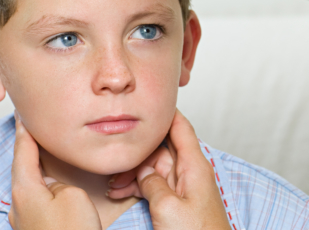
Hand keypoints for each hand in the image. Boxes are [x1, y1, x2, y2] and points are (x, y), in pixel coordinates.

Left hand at [8, 113, 101, 229]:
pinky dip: (50, 190)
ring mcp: (27, 221)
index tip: (22, 112)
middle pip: (24, 168)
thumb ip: (62, 183)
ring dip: (42, 172)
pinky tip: (60, 190)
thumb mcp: (72, 196)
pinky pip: (43, 202)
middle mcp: (20, 205)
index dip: (25, 129)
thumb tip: (56, 187)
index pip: (23, 150)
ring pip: (34, 187)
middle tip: (37, 130)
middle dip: (31, 149)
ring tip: (52, 158)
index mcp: (25, 190)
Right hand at [107, 110, 230, 229]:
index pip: (181, 127)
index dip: (165, 112)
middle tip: (116, 158)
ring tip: (113, 184)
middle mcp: (191, 172)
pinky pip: (155, 186)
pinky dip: (138, 186)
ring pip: (155, 168)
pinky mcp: (178, 202)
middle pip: (162, 147)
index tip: (146, 100)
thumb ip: (153, 182)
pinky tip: (120, 192)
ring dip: (133, 173)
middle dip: (137, 151)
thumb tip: (143, 170)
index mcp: (195, 166)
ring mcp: (184, 188)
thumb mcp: (168, 207)